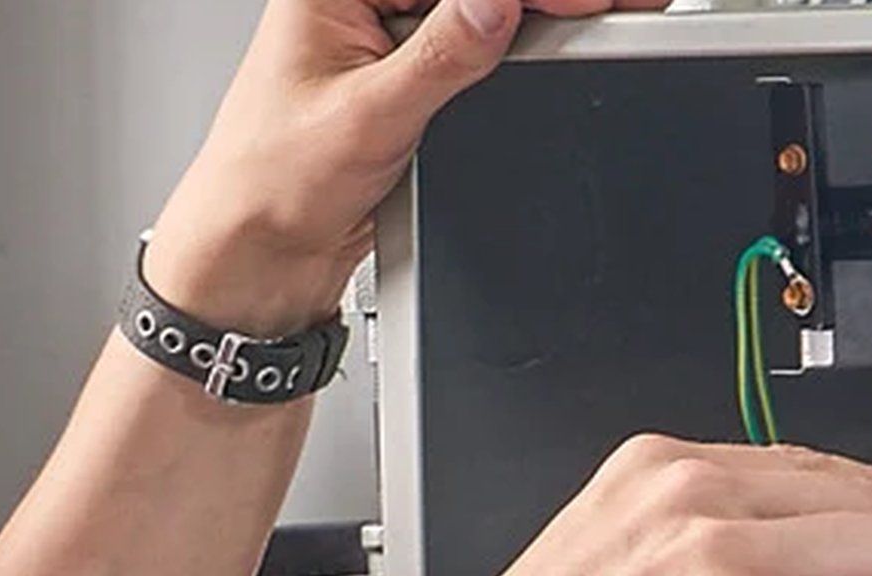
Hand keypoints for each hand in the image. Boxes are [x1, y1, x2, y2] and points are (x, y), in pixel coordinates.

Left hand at [145, 0, 660, 336]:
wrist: (259, 255)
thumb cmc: (270, 182)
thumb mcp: (371, 114)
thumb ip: (445, 54)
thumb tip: (498, 2)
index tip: (584, 4)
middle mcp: (357, 8)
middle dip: (542, 3)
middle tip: (611, 12)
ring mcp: (385, 45)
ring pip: (476, 16)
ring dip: (533, 20)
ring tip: (595, 23)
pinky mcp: (407, 84)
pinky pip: (472, 53)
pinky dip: (516, 52)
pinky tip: (553, 48)